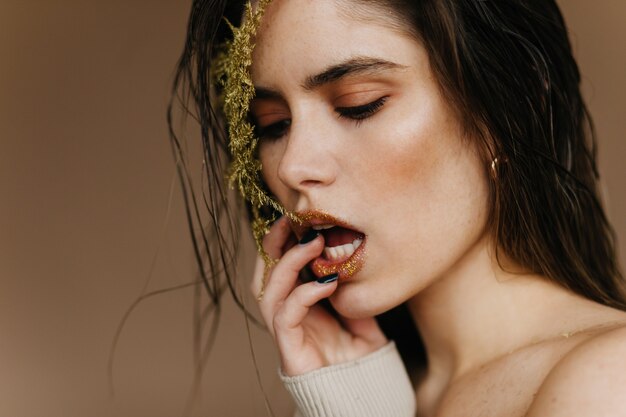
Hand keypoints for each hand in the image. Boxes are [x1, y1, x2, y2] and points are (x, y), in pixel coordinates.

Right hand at [251, 216, 387, 375]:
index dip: (281, 242)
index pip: (278, 267)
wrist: (361, 393)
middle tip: (293, 220)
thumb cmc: (358, 355)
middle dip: (273, 245)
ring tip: (312, 244)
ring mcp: (284, 333)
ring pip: (268, 292)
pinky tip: (326, 283)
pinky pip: (286, 316)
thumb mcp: (359, 312)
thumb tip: (354, 257)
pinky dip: (303, 295)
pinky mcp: (289, 350)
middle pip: (264, 274)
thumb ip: (352, 289)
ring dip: (287, 263)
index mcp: (297, 304)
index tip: (298, 217)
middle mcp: (285, 316)